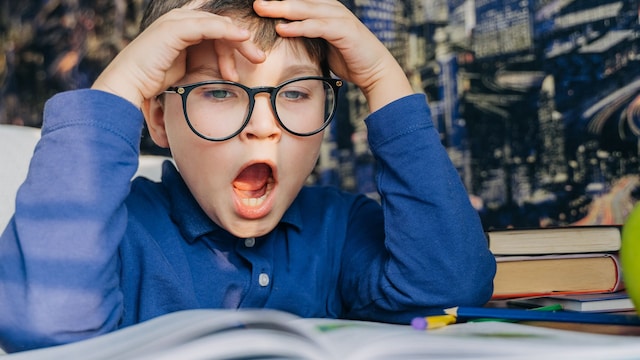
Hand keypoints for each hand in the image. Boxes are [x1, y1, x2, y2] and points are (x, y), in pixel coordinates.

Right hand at [92, 5, 265, 107]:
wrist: (129, 85)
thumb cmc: (153, 82)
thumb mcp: (183, 69)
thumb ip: (200, 62)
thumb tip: (221, 73)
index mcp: (181, 29)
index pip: (216, 30)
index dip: (235, 43)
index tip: (252, 60)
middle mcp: (179, 21)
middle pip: (220, 25)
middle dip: (242, 42)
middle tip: (260, 59)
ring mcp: (176, 22)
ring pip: (217, 25)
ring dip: (239, 40)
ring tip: (257, 55)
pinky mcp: (175, 28)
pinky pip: (208, 26)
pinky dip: (227, 31)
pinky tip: (242, 38)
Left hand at [253, 0, 412, 111]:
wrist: (374, 71)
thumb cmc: (348, 58)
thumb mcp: (322, 44)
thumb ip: (306, 35)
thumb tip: (283, 34)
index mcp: (325, 9)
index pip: (298, 1)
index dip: (280, 1)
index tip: (258, 3)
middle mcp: (332, 8)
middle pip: (299, 0)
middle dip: (276, 0)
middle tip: (254, 1)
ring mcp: (339, 17)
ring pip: (306, 9)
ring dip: (282, 8)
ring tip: (261, 8)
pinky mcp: (344, 31)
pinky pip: (317, 26)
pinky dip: (299, 26)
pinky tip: (282, 28)